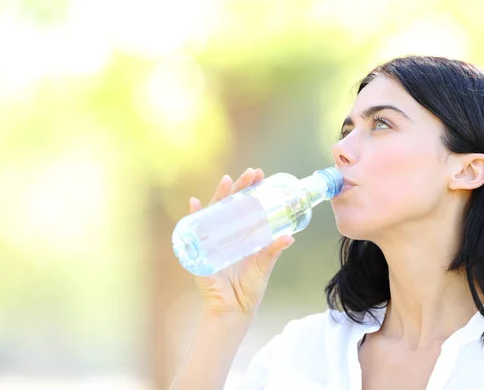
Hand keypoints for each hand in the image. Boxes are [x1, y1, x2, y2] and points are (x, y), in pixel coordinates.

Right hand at [188, 168, 294, 317]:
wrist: (234, 310)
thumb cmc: (248, 288)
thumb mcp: (264, 265)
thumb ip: (274, 250)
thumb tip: (289, 236)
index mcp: (241, 233)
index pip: (245, 205)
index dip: (250, 189)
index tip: (259, 175)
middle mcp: (225, 233)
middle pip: (230, 203)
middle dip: (239, 186)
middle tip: (250, 173)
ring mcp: (211, 239)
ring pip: (214, 212)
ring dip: (218, 195)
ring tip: (226, 180)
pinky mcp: (200, 251)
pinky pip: (194, 230)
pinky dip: (193, 216)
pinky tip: (195, 203)